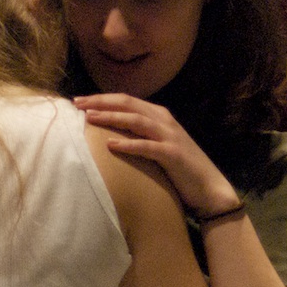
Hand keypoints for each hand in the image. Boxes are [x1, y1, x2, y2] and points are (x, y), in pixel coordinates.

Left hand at [74, 93, 239, 215]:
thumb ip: (139, 135)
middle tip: (77, 104)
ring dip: (111, 117)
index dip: (102, 99)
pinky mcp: (173, 154)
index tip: (78, 101)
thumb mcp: (157, 145)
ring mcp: (170, 136)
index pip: (126, 100)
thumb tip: (108, 133)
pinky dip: (129, 144)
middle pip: (128, 104)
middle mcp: (164, 121)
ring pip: (136, 120)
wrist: (209, 188)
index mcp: (158, 116)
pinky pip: (147, 147)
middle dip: (101, 102)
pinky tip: (111, 145)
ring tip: (89, 118)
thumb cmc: (178, 168)